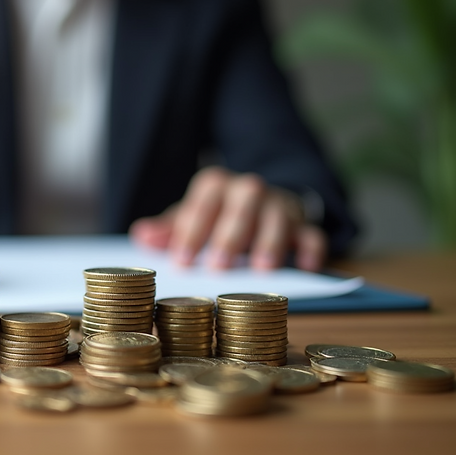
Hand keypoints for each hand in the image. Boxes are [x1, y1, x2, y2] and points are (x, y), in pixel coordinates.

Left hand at [129, 167, 326, 270]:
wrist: (259, 202)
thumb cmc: (216, 215)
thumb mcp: (190, 217)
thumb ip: (169, 228)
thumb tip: (142, 235)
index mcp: (215, 185)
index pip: (201, 205)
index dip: (191, 233)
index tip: (180, 261)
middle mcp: (248, 189)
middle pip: (241, 206)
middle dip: (230, 236)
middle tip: (218, 266)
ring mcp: (278, 205)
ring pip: (279, 217)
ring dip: (271, 241)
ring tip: (262, 269)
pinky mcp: (304, 223)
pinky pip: (313, 232)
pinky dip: (312, 248)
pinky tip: (306, 266)